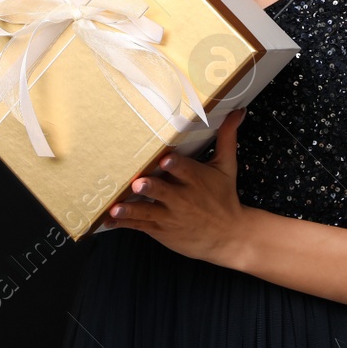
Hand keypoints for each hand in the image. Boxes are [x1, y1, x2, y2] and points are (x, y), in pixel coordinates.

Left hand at [104, 108, 248, 264]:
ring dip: (131, 210)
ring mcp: (170, 216)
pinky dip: (125, 224)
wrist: (229, 236)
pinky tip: (107, 221)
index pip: (186, 170)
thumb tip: (238, 111)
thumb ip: (226, 137)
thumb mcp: (227, 167)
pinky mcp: (162, 230)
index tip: (166, 160)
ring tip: (115, 209)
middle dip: (151, 188)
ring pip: (148, 212)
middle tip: (138, 184)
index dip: (176, 165)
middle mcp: (183, 199)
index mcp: (196, 180)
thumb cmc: (224, 198)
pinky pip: (141, 226)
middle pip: (164, 192)